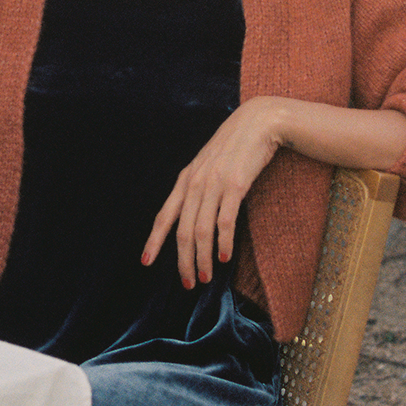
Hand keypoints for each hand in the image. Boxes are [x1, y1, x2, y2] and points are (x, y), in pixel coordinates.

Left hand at [141, 98, 288, 288]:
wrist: (259, 122)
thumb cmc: (235, 145)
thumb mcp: (208, 164)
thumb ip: (198, 186)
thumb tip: (193, 214)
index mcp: (185, 179)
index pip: (164, 216)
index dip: (154, 241)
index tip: (146, 262)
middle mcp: (195, 183)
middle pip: (182, 231)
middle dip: (183, 261)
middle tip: (189, 283)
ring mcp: (214, 184)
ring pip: (201, 231)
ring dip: (203, 258)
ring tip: (207, 277)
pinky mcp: (235, 185)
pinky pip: (225, 222)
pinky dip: (224, 243)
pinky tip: (225, 256)